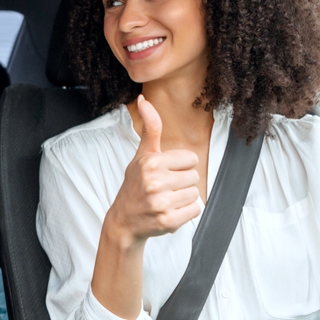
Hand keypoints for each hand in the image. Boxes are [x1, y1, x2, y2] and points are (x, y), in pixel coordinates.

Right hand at [105, 95, 200, 246]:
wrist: (124, 220)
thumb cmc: (135, 185)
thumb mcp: (141, 155)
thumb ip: (149, 128)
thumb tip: (143, 99)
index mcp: (150, 162)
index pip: (190, 159)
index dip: (180, 166)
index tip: (165, 173)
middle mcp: (154, 181)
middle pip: (194, 176)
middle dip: (182, 183)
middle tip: (163, 189)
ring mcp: (160, 202)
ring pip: (195, 194)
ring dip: (184, 198)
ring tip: (165, 200)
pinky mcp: (167, 220)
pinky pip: (195, 210)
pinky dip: (186, 212)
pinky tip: (169, 211)